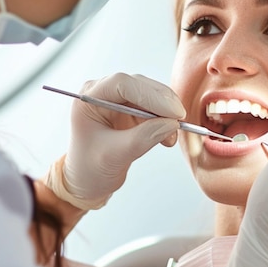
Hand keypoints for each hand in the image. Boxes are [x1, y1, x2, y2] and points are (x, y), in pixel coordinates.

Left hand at [46, 73, 184, 209]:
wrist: (87, 181)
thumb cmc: (89, 169)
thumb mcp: (114, 155)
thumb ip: (142, 138)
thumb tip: (170, 124)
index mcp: (89, 99)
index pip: (121, 84)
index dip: (149, 95)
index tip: (172, 111)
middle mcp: (102, 94)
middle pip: (139, 85)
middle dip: (162, 102)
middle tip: (180, 119)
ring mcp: (118, 101)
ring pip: (150, 95)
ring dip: (166, 112)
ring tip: (172, 135)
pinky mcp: (131, 110)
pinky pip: (154, 108)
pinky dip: (165, 119)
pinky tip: (168, 136)